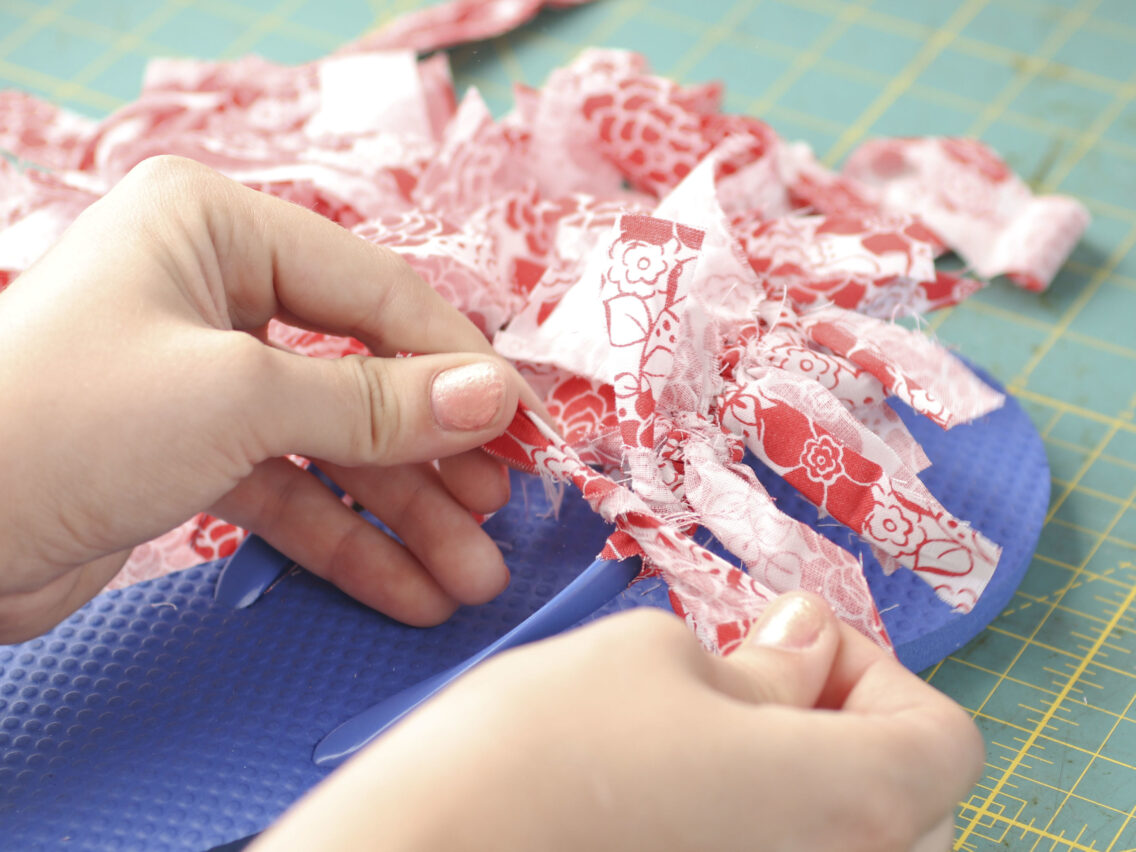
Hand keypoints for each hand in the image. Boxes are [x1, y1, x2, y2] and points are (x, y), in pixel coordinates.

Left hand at [0, 155, 533, 642]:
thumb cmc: (61, 424)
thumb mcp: (239, 398)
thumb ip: (375, 402)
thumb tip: (493, 395)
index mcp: (217, 228)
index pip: (375, 289)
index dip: (456, 361)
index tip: (522, 426)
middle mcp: (216, 293)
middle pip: (361, 372)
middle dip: (433, 456)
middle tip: (499, 512)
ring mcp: (206, 378)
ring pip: (335, 444)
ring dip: (404, 514)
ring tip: (470, 575)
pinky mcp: (193, 455)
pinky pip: (292, 491)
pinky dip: (346, 541)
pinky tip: (405, 588)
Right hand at [254, 592, 982, 851]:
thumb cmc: (541, 748)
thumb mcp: (656, 656)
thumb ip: (760, 660)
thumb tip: (805, 649)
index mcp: (852, 803)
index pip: (943, 739)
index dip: (874, 670)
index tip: (786, 644)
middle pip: (907, 805)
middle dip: (843, 728)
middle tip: (748, 684)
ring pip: (844, 848)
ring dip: (799, 783)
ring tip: (701, 743)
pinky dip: (752, 831)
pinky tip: (670, 802)